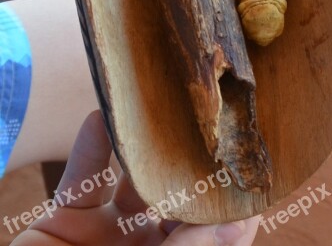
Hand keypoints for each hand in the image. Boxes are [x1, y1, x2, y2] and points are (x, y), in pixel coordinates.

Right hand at [10, 111, 259, 245]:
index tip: (250, 167)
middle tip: (207, 122)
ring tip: (156, 112)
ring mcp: (104, 232)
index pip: (207, 234)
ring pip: (128, 179)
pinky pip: (81, 177)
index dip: (227, 206)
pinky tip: (98, 117)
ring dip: (137, 148)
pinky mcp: (67, 218)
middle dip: (185, 165)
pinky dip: (88, 149)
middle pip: (170, 198)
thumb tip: (243, 224)